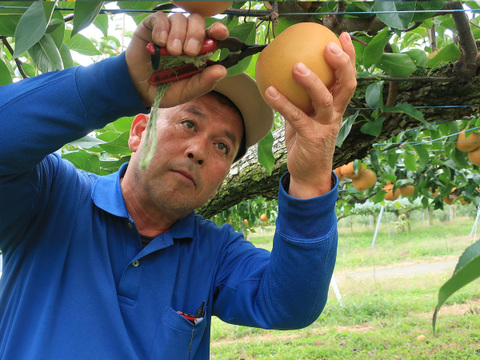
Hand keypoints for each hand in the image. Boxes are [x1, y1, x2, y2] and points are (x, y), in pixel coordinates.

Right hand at [125, 12, 228, 107]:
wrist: (138, 90)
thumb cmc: (165, 89)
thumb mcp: (186, 91)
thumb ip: (203, 82)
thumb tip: (222, 70)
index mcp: (198, 51)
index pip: (211, 34)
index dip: (218, 30)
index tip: (220, 33)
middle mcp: (185, 37)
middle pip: (197, 21)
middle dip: (196, 34)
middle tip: (189, 51)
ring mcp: (168, 31)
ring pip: (179, 18)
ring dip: (178, 34)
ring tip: (172, 51)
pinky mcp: (151, 28)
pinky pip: (160, 18)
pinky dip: (162, 28)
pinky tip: (160, 42)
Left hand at [264, 32, 356, 198]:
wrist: (308, 173)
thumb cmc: (306, 140)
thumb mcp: (306, 115)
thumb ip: (301, 98)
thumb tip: (283, 74)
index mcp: (337, 107)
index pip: (348, 77)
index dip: (349, 56)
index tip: (342, 36)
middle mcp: (335, 114)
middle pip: (347, 85)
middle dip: (342, 63)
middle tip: (328, 46)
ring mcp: (325, 127)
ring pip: (324, 99)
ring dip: (312, 81)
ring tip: (296, 66)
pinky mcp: (311, 138)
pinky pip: (296, 117)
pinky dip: (282, 103)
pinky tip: (268, 90)